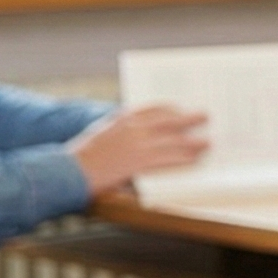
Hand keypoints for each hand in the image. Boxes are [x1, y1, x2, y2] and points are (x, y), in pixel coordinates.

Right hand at [68, 104, 209, 195]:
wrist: (68, 170)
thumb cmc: (83, 156)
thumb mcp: (102, 134)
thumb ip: (122, 130)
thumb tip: (142, 133)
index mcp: (122, 119)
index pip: (153, 108)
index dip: (171, 108)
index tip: (181, 108)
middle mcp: (133, 128)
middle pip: (169, 120)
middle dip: (189, 118)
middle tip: (205, 115)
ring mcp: (138, 144)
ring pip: (174, 140)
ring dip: (193, 141)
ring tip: (208, 142)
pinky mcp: (140, 162)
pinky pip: (169, 159)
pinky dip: (185, 159)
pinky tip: (195, 160)